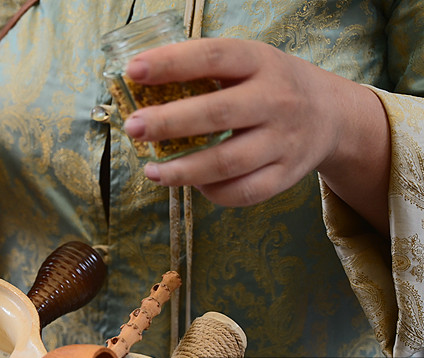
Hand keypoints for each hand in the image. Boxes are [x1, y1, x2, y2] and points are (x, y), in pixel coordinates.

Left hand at [122, 38, 389, 230]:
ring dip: (184, 170)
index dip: (172, 63)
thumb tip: (137, 84)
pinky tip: (191, 185)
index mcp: (260, 62)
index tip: (133, 72)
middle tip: (133, 128)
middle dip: (170, 122)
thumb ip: (203, 71)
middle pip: (218, 114)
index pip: (214, 56)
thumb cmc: (269, 85)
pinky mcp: (287, 175)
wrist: (331, 114)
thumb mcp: (247, 63)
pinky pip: (244, 192)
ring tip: (151, 171)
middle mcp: (276, 100)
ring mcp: (284, 141)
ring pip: (228, 162)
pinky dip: (213, 193)